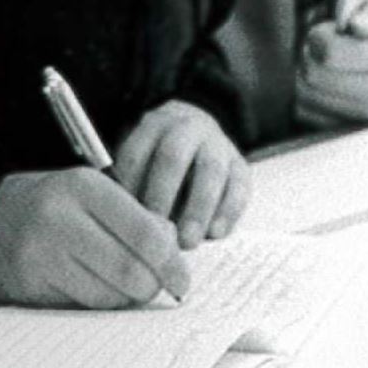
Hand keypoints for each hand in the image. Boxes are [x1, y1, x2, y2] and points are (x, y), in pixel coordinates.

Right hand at [0, 167, 192, 307]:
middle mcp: (60, 218)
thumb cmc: (56, 206)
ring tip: (123, 286)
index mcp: (85, 186)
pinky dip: (97, 305)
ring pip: (108, 296)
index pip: (146, 234)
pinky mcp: (28, 286)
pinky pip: (81, 308)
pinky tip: (93, 289)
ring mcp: (40, 254)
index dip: (171, 263)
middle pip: (130, 272)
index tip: (182, 278)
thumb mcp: (96, 194)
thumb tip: (173, 255)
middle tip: (157, 288)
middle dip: (152, 287)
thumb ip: (138, 218)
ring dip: (125, 299)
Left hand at [111, 101, 249, 249]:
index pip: (137, 154)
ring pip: (211, 171)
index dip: (130, 187)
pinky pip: (238, 187)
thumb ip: (135, 187)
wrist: (200, 136)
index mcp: (154, 126)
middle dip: (162, 195)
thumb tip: (132, 224)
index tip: (126, 218)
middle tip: (157, 231)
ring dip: (198, 209)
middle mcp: (187, 129)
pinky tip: (215, 234)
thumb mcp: (143, 162)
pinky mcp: (240, 166)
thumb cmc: (160, 163)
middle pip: (172, 157)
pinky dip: (227, 212)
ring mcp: (217, 144)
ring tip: (187, 242)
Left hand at [295, 0, 367, 126]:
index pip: (331, 53)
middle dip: (310, 53)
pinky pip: (306, 111)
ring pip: (305, 93)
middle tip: (325, 43)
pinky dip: (308, 93)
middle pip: (314, 74)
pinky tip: (326, 80)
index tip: (329, 30)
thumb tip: (355, 24)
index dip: (320, 36)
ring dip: (307, 73)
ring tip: (326, 62)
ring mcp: (364, 115)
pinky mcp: (349, 128)